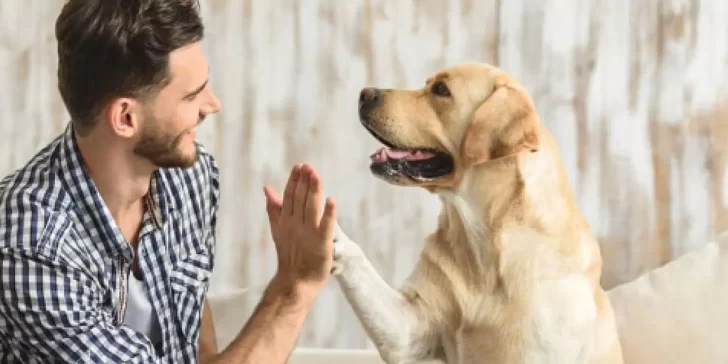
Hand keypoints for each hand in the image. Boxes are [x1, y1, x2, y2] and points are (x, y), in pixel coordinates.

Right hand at [263, 164, 336, 301]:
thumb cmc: (290, 255)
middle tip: (308, 166)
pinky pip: (325, 226)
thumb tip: (267, 187)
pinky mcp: (321, 243)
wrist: (295, 281)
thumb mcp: (279, 229)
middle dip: (304, 182)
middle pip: (300, 199)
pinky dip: (328, 213)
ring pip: (311, 208)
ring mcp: (308, 233)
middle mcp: (296, 224)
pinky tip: (331, 201)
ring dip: (314, 191)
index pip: (290, 196)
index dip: (295, 181)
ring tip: (316, 176)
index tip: (299, 166)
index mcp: (286, 220)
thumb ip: (274, 208)